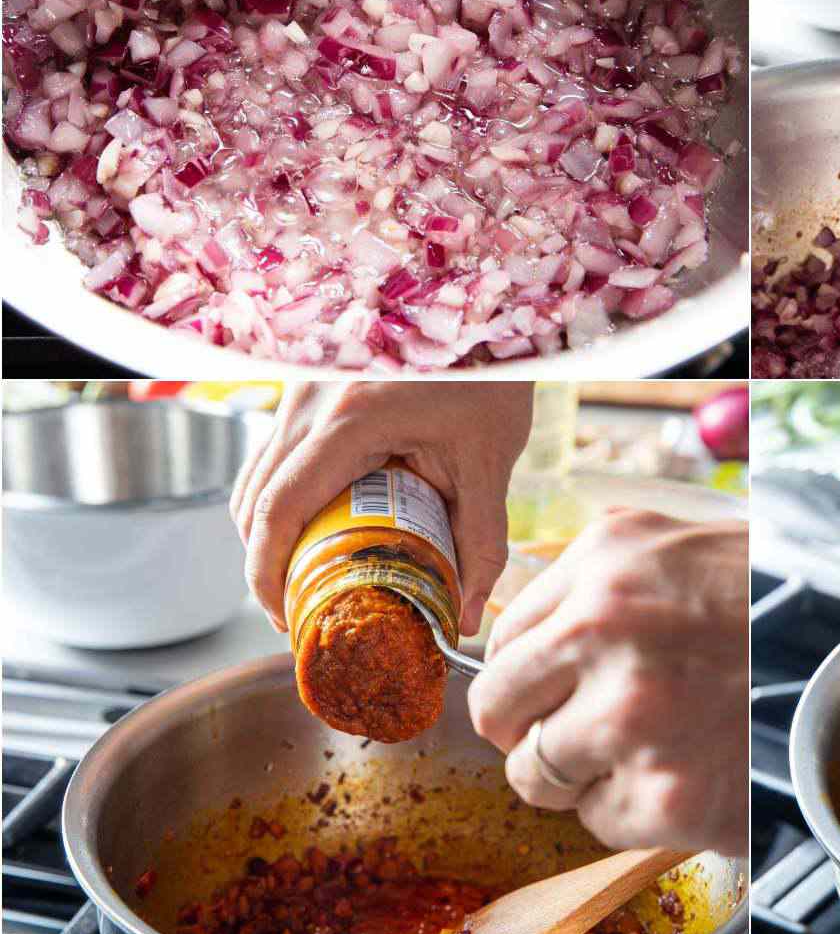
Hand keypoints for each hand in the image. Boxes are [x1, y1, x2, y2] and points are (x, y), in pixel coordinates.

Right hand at [231, 382, 532, 634]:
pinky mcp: (312, 382)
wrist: (482, 314)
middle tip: (300, 609)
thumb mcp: (490, 460)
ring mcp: (305, 384)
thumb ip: (480, 540)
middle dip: (266, 562)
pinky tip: (321, 519)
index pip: (278, 510)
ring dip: (270, 528)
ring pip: (257, 474)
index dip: (268, 575)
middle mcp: (311, 397)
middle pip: (254, 498)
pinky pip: (278, 449)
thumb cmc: (490, 374)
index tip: (288, 618)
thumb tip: (468, 615)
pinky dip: (284, 491)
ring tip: (309, 573)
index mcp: (349, 419)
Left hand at [468, 510, 748, 856]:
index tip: (545, 692)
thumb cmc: (769, 599)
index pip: (500, 641)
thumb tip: (520, 634)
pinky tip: (683, 769)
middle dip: (528, 730)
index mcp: (605, 561)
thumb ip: (589, 580)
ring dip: (578, 774)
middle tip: (573, 731)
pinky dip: (633, 808)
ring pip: (536, 776)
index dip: (525, 676)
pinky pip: (600, 820)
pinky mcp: (666, 794)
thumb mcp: (670, 546)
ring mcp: (634, 717)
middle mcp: (607, 631)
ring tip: (643, 748)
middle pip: (496, 712)